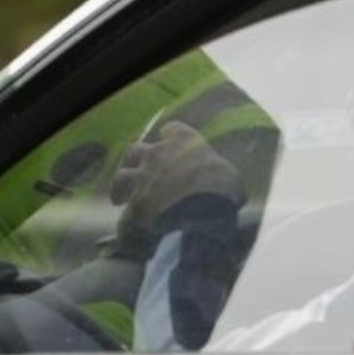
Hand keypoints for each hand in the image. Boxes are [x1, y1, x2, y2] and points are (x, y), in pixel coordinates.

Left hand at [111, 121, 244, 240]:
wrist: (206, 207)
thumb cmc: (225, 186)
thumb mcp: (231, 176)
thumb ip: (222, 176)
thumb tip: (228, 188)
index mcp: (183, 140)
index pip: (170, 130)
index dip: (168, 138)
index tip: (169, 145)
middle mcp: (158, 152)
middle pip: (136, 149)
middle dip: (136, 160)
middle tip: (140, 173)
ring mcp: (144, 175)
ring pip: (121, 176)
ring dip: (122, 186)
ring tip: (122, 198)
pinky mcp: (137, 202)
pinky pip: (129, 209)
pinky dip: (130, 217)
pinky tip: (133, 225)